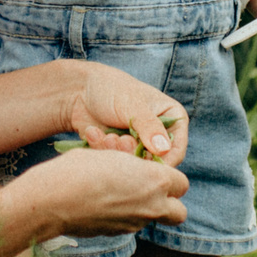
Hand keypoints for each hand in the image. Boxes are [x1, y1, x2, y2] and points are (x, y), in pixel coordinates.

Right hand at [5, 147, 187, 240]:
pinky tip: (103, 203)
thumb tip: (138, 172)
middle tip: (151, 190)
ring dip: (144, 207)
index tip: (152, 169)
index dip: (168, 175)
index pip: (182, 183)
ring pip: (153, 219)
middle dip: (170, 202)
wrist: (53, 200)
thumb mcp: (111, 155)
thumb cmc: (80, 168)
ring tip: (118, 192)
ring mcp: (135, 224)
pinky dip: (124, 215)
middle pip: (179, 212)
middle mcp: (152, 206)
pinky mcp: (117, 234)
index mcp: (155, 180)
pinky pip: (130, 224)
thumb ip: (133, 165)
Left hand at [62, 63, 190, 167]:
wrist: (81, 90)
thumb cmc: (113, 89)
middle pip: (154, 163)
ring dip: (117, 152)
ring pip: (133, 166)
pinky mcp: (120, 152)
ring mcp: (139, 146)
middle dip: (133, 154)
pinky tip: (94, 133)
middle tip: (117, 139)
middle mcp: (159, 136)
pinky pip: (115, 164)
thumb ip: (149, 127)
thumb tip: (164, 150)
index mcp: (173, 120)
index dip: (161, 161)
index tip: (140, 160)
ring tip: (107, 135)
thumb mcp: (133, 105)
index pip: (176, 151)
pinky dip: (103, 151)